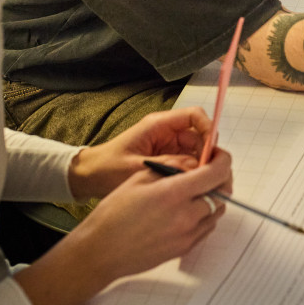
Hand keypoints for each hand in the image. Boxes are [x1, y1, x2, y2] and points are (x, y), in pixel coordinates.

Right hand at [67, 148, 233, 281]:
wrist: (101, 252)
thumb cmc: (114, 214)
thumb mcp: (139, 178)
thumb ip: (171, 167)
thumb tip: (193, 162)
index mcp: (174, 193)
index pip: (216, 173)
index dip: (222, 159)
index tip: (218, 154)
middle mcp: (186, 216)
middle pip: (223, 192)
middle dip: (221, 177)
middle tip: (210, 170)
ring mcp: (187, 235)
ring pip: (218, 211)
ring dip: (214, 197)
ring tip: (197, 190)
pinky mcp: (184, 249)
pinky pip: (207, 228)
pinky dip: (205, 215)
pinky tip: (189, 209)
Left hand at [68, 106, 214, 199]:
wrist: (89, 177)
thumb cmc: (107, 169)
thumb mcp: (137, 168)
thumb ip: (168, 165)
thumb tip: (196, 167)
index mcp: (158, 125)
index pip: (194, 116)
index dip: (208, 129)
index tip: (213, 150)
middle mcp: (167, 132)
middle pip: (199, 136)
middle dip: (209, 153)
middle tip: (215, 175)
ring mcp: (168, 146)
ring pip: (196, 151)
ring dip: (202, 166)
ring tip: (206, 185)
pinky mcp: (167, 160)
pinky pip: (187, 163)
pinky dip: (193, 174)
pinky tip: (194, 187)